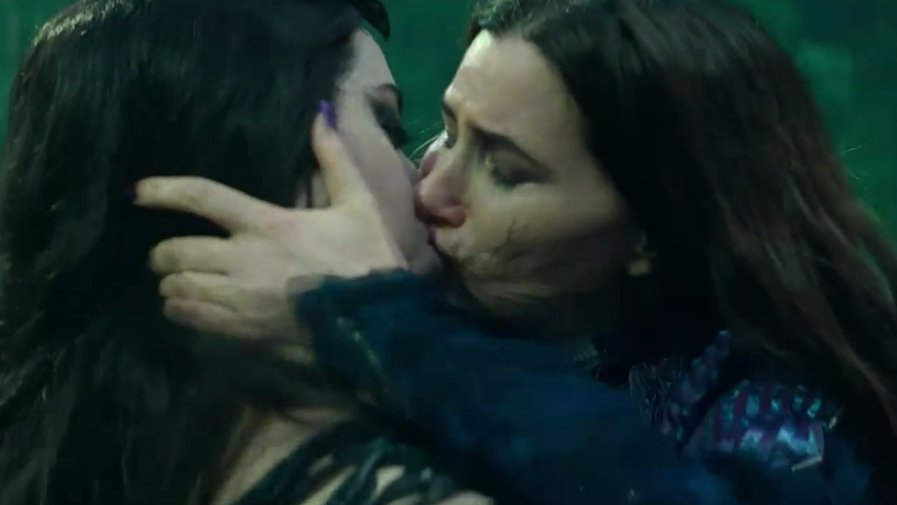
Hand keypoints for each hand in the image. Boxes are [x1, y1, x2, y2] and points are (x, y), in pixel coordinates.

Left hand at [135, 114, 406, 338]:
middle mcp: (245, 260)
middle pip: (177, 251)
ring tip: (176, 282)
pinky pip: (194, 318)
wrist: (379, 324)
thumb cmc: (368, 260)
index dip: (165, 190)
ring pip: (179, 288)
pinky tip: (186, 307)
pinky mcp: (244, 330)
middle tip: (165, 255)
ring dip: (172, 283)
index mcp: (267, 224)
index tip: (138, 192)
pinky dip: (182, 310)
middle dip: (162, 253)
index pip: (203, 197)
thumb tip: (321, 115)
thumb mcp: (358, 204)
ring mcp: (241, 299)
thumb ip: (334, 159)